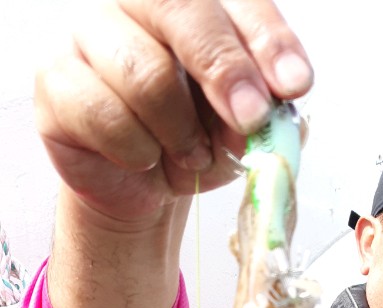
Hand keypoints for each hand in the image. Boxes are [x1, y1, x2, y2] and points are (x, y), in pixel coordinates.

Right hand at [34, 0, 313, 222]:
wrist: (141, 184)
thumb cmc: (193, 142)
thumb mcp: (240, 133)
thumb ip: (263, 117)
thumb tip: (274, 110)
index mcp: (195, 6)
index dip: (268, 40)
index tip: (294, 84)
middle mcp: (138, 5)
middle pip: (180, 9)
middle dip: (226, 69)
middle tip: (251, 118)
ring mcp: (91, 35)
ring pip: (145, 72)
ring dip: (180, 132)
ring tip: (188, 155)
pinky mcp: (57, 79)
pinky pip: (104, 114)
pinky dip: (137, 150)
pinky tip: (143, 159)